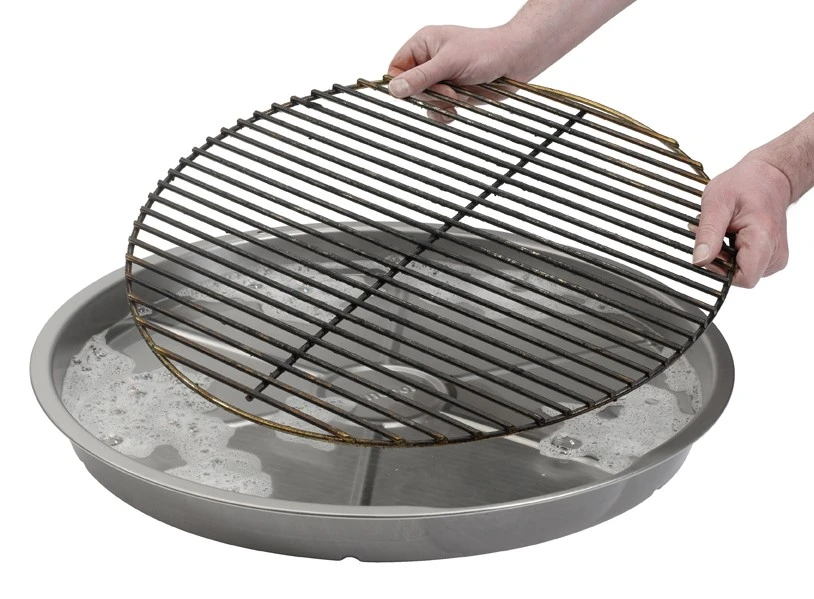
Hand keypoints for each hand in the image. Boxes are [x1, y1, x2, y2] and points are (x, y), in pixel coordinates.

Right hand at [387, 24, 535, 122]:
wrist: (515, 61)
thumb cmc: (486, 51)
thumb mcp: (449, 62)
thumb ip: (421, 77)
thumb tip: (394, 89)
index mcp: (423, 44)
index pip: (396, 68)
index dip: (402, 83)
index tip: (415, 91)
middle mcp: (429, 61)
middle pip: (410, 89)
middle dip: (429, 94)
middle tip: (448, 90)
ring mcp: (440, 79)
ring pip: (423, 102)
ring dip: (439, 104)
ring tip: (457, 95)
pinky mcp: (451, 94)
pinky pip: (436, 111)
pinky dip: (445, 113)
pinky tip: (457, 108)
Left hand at [693, 155, 791, 287]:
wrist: (769, 177)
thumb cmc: (746, 184)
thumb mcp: (717, 204)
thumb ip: (708, 233)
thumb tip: (699, 260)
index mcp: (764, 240)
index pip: (744, 278)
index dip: (719, 269)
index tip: (709, 249)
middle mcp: (775, 253)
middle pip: (739, 275)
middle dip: (719, 259)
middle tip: (713, 233)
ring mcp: (774, 257)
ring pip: (740, 271)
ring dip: (724, 255)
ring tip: (722, 230)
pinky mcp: (770, 256)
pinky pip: (745, 264)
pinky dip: (732, 253)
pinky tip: (730, 234)